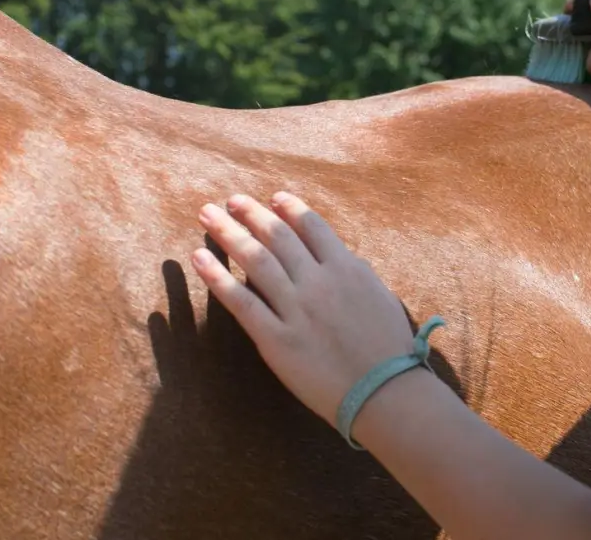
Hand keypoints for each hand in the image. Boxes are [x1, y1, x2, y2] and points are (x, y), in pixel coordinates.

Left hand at [191, 192, 419, 428]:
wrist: (386, 393)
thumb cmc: (390, 349)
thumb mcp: (380, 296)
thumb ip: (355, 273)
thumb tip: (338, 257)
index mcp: (347, 268)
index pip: (312, 226)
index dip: (290, 208)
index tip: (273, 198)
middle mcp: (318, 281)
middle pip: (278, 237)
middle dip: (252, 213)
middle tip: (231, 200)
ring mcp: (295, 309)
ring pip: (255, 260)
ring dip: (229, 233)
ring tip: (208, 215)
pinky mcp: (276, 339)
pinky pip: (241, 302)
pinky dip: (217, 277)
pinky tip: (199, 258)